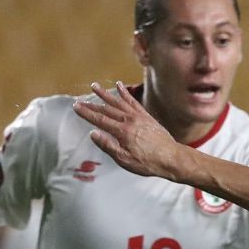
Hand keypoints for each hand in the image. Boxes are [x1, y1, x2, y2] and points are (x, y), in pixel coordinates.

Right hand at [73, 83, 187, 180]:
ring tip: (95, 86)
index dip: (86, 113)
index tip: (75, 107)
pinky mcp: (147, 116)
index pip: (100, 119)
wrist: (172, 158)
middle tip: (80, 100)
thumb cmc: (148, 163)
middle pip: (107, 109)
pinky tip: (120, 86)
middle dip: (92, 104)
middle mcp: (129, 120)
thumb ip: (108, 146)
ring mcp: (139, 117)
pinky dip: (125, 93)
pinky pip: (133, 102)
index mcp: (122, 131)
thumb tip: (92, 133)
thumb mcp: (125, 160)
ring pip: (119, 102)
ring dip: (106, 94)